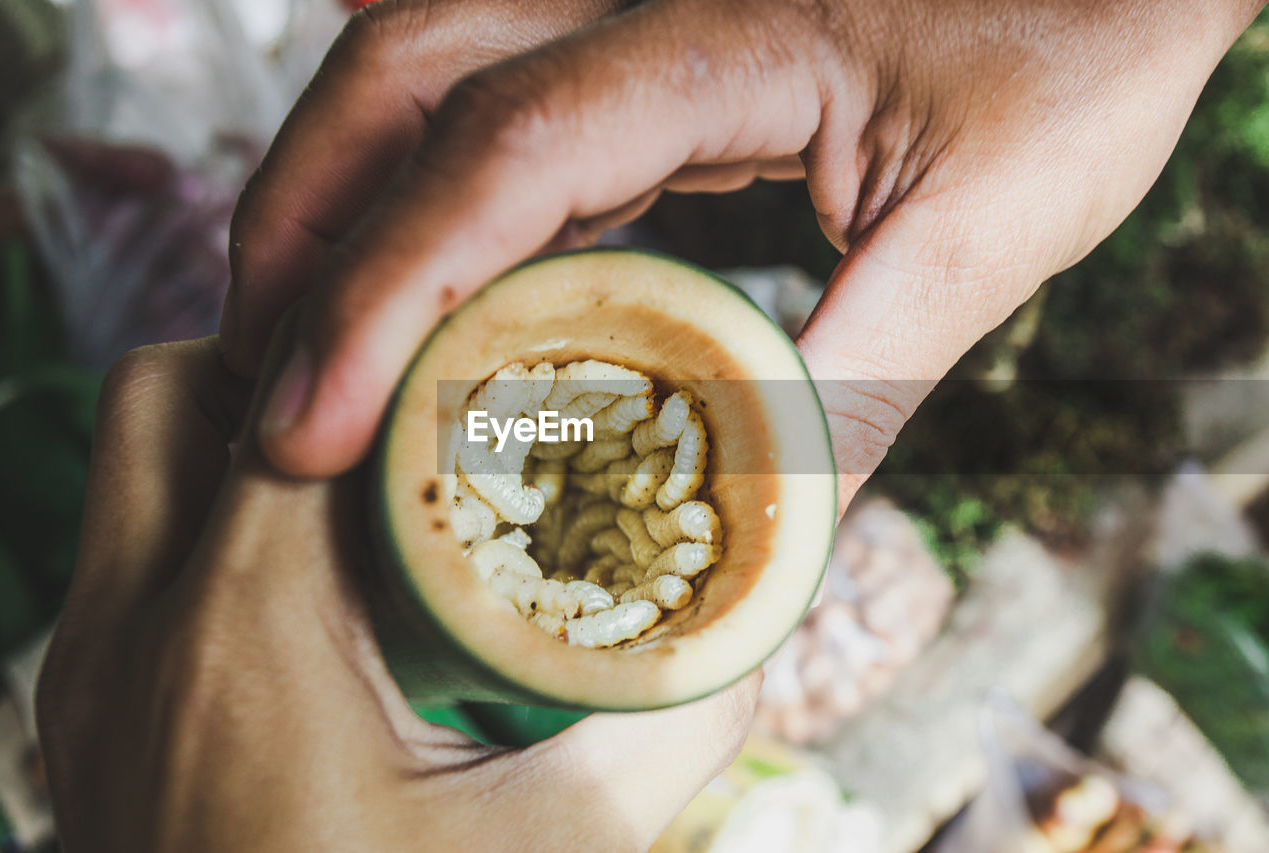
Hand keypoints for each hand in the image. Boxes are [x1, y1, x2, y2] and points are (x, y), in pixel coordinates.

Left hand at [36, 337, 757, 852]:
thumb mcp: (568, 843)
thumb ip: (674, 714)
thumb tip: (747, 616)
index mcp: (247, 628)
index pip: (301, 392)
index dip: (395, 340)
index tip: (472, 345)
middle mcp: (133, 630)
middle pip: (176, 389)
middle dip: (288, 367)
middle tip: (403, 407)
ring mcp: (90, 675)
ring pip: (138, 469)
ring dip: (243, 443)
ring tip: (363, 484)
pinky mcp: (87, 721)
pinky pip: (130, 558)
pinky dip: (213, 529)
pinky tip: (316, 590)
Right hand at [219, 0, 1261, 501]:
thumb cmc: (1073, 57)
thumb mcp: (985, 228)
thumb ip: (865, 375)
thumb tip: (769, 534)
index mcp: (717, 36)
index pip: (500, 152)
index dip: (387, 288)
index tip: (312, 424)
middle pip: (398, 77)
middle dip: (302, 229)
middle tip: (268, 389)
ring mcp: (630, 11)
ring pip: (418, 75)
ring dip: (339, 206)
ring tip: (305, 349)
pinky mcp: (646, 49)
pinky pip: (492, 110)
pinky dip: (426, 204)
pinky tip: (421, 296)